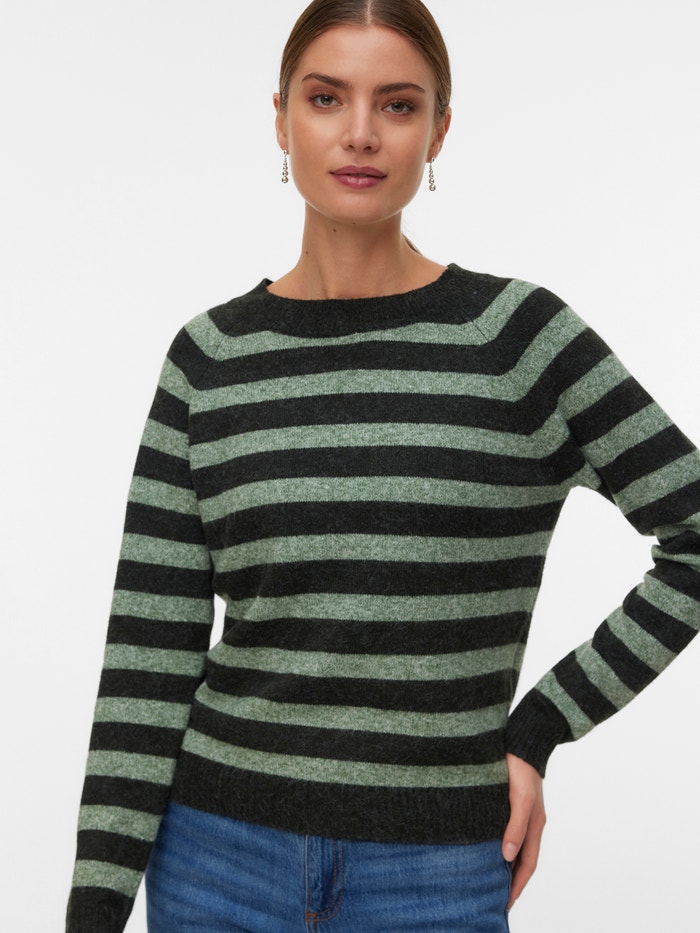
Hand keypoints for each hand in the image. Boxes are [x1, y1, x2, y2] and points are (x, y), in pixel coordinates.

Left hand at [501, 752, 545, 909]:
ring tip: (489, 879)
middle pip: (522, 859)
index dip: (517, 886)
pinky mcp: (511, 801)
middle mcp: (530, 821)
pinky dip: (500, 844)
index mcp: (535, 824)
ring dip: (504, 864)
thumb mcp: (519, 797)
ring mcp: (522, 811)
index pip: (527, 865)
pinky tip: (486, 846)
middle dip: (511, 881)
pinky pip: (506, 830)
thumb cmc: (521, 766)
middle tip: (495, 899)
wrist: (523, 738)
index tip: (505, 905)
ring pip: (514, 845)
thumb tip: (507, 856)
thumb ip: (515, 826)